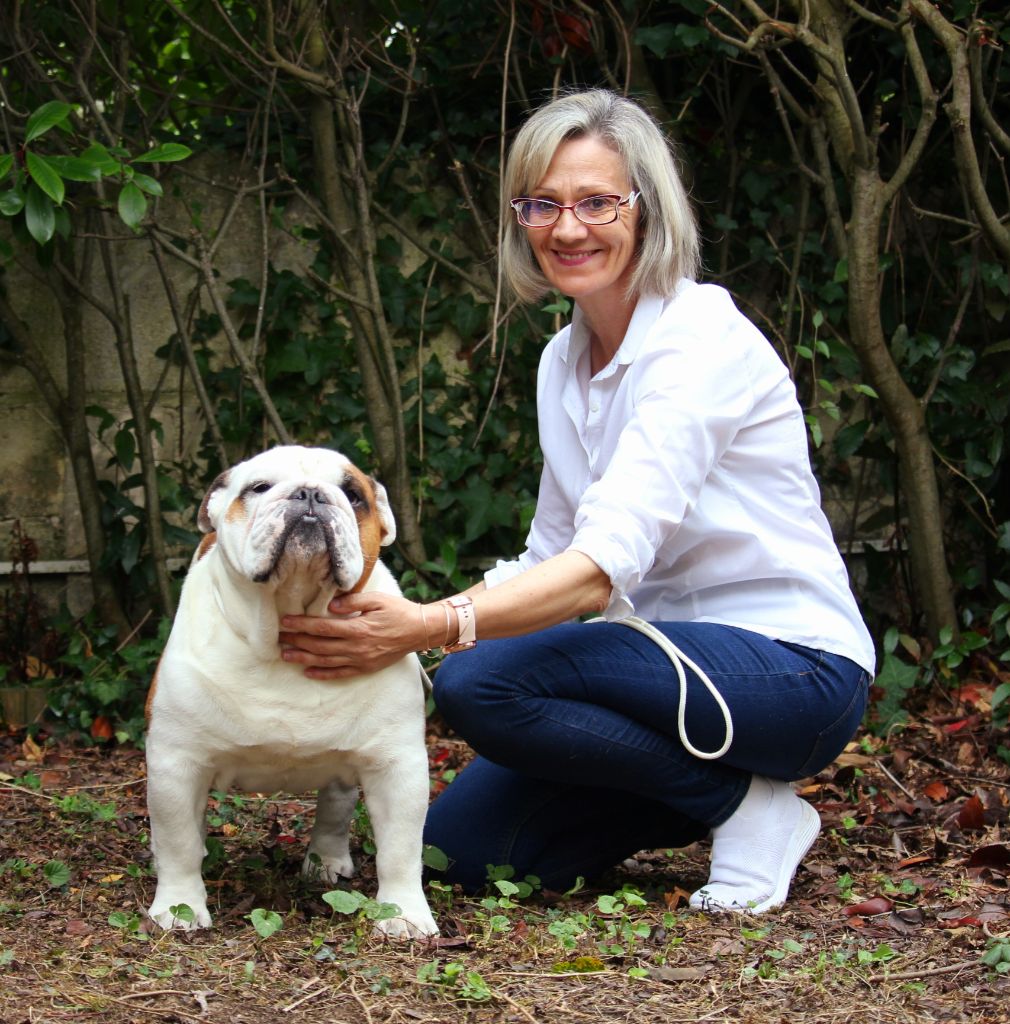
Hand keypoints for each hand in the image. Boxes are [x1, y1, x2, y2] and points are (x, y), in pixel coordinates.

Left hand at [279, 591, 425, 679]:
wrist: (419, 631)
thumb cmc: (399, 611)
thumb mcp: (378, 599)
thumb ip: (354, 601)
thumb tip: (331, 606)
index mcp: (358, 628)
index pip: (323, 628)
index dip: (302, 625)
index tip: (286, 622)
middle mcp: (357, 647)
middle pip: (320, 646)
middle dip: (297, 642)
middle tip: (279, 639)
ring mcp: (360, 660)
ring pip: (326, 661)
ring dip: (304, 659)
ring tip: (286, 656)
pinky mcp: (365, 668)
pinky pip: (340, 674)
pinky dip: (323, 674)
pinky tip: (308, 672)